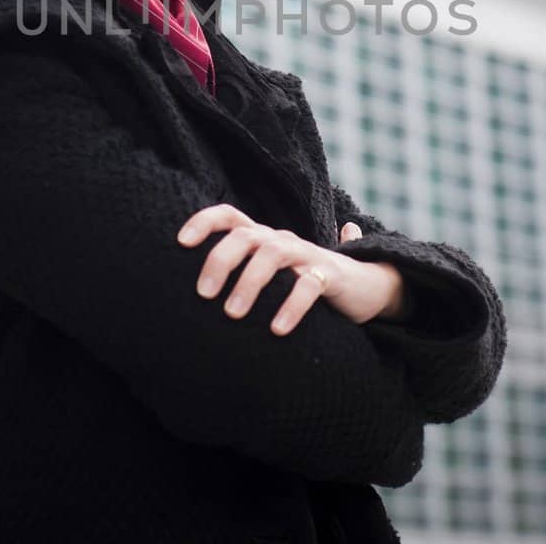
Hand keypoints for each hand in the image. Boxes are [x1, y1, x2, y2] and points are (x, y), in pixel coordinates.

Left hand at [177, 205, 399, 334]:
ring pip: (273, 254)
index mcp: (263, 238)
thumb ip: (242, 274)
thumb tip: (198, 288)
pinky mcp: (329, 275)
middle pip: (246, 235)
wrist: (364, 286)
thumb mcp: (270, 276)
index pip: (229, 216)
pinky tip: (276, 329)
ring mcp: (306, 255)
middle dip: (220, 260)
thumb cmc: (303, 282)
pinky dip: (291, 306)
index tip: (181, 242)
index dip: (204, 221)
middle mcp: (281, 240)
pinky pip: (308, 286)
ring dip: (250, 282)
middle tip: (204, 294)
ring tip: (233, 313)